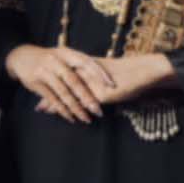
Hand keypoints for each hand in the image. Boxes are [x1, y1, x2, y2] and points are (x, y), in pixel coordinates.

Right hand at [6, 44, 113, 123]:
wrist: (21, 56)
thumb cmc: (49, 58)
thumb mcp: (63, 54)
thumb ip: (78, 63)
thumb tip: (103, 73)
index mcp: (66, 52)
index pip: (87, 62)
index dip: (100, 73)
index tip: (112, 85)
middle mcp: (56, 61)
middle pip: (75, 81)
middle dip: (88, 98)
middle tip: (99, 111)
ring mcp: (45, 72)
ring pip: (64, 93)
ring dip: (76, 108)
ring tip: (86, 119)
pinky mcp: (37, 82)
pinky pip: (52, 99)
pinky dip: (62, 110)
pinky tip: (71, 117)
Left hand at [35, 52, 175, 116]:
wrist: (146, 72)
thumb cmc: (131, 76)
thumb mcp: (111, 79)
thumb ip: (99, 83)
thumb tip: (93, 92)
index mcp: (90, 67)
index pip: (67, 75)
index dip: (54, 83)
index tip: (41, 88)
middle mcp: (89, 73)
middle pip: (63, 83)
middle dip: (50, 93)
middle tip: (37, 103)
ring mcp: (94, 82)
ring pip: (70, 93)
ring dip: (57, 102)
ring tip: (42, 110)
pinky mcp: (101, 93)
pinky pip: (83, 102)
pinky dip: (72, 109)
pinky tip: (65, 115)